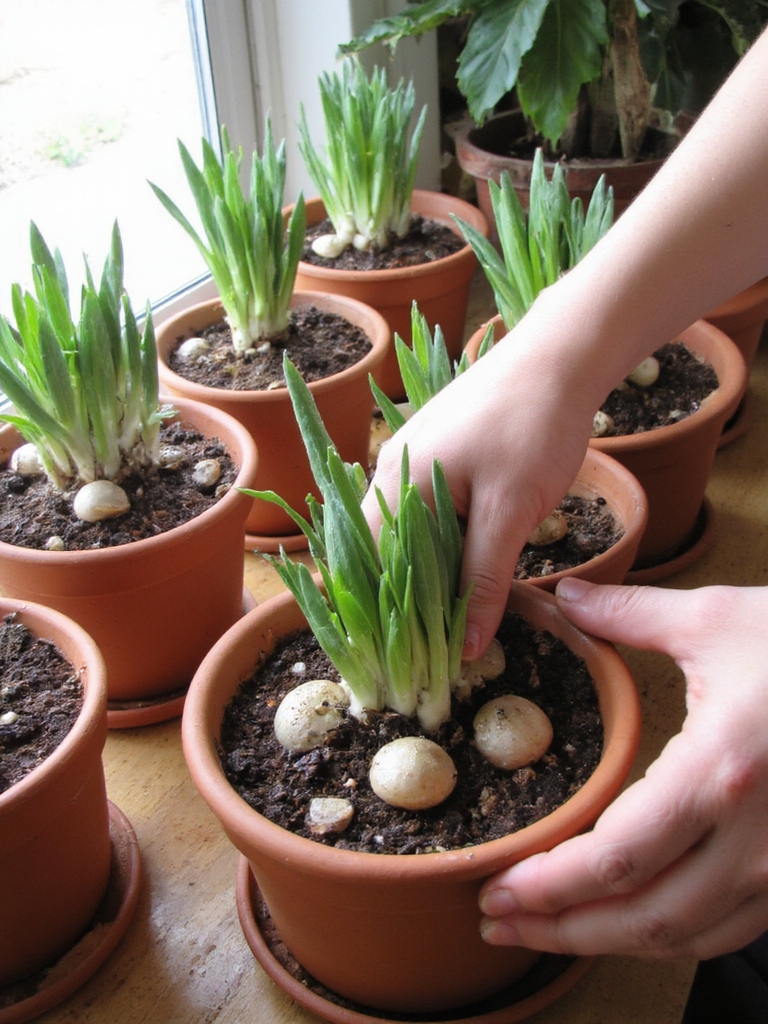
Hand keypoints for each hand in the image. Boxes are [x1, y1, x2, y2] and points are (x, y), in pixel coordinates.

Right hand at [363, 332, 595, 659]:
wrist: (562, 356)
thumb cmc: (534, 426)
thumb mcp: (511, 512)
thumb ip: (484, 581)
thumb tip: (465, 648)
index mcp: (397, 482)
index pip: (363, 562)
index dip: (372, 613)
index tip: (388, 659)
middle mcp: (393, 469)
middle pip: (381, 551)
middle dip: (399, 602)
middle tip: (423, 653)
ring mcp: (416, 458)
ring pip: (407, 533)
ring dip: (424, 574)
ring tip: (443, 624)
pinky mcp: (441, 453)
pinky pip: (428, 512)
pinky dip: (441, 546)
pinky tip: (464, 570)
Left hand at [479, 579, 767, 960]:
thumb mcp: (718, 618)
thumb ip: (630, 614)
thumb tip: (565, 597)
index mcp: (720, 772)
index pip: (617, 857)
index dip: (550, 886)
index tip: (496, 887)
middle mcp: (754, 838)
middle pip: (643, 918)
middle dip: (560, 929)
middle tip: (498, 920)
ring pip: (685, 937)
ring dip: (607, 941)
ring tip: (545, 929)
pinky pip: (726, 929)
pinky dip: (665, 934)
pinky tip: (625, 919)